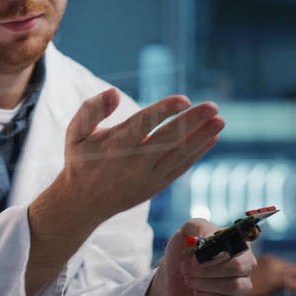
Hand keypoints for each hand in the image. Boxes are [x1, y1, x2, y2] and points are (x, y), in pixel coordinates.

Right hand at [53, 89, 222, 225]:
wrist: (82, 203)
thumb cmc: (80, 161)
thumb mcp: (74, 133)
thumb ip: (91, 109)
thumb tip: (114, 92)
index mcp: (115, 145)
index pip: (143, 124)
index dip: (163, 111)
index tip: (183, 99)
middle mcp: (134, 162)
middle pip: (167, 139)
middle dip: (192, 122)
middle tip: (213, 106)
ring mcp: (147, 176)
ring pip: (178, 155)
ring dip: (201, 137)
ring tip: (220, 121)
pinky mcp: (155, 186)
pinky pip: (180, 168)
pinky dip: (196, 154)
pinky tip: (211, 139)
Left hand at [151, 219, 255, 295]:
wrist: (172, 280)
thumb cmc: (183, 254)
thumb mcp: (186, 232)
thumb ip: (199, 227)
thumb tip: (210, 237)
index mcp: (237, 243)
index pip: (239, 245)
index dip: (217, 252)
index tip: (196, 256)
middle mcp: (245, 264)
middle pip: (239, 266)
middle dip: (207, 269)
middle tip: (187, 269)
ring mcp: (242, 286)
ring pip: (235, 286)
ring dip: (205, 283)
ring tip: (189, 280)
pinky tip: (197, 294)